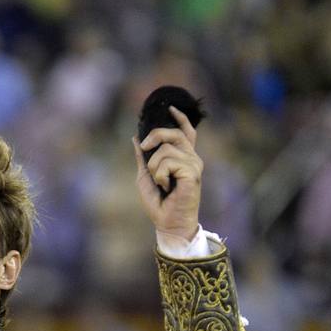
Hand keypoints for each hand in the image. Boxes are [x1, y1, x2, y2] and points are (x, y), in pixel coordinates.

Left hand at [132, 105, 202, 243]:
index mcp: (183, 157)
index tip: (171, 108)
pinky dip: (160, 175)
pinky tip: (166, 186)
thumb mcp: (145, 175)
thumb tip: (136, 137)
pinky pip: (168, 162)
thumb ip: (143, 157)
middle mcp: (191, 158)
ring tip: (161, 182)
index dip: (180, 118)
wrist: (167, 222)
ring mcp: (194, 164)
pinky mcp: (192, 173)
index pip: (186, 132)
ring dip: (155, 167)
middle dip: (156, 136)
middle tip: (145, 146)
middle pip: (174, 133)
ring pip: (166, 150)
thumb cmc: (158, 202)